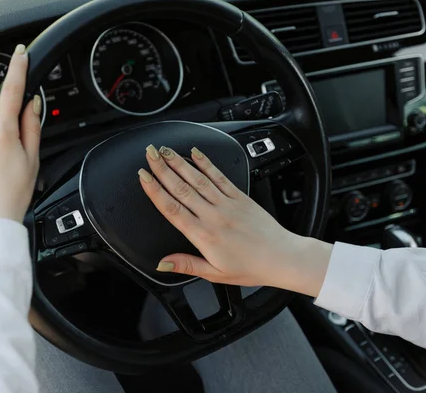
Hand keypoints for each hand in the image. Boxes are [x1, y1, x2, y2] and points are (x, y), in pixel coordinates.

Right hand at [138, 145, 332, 296]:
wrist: (282, 258)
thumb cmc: (251, 267)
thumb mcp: (215, 274)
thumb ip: (187, 265)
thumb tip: (163, 264)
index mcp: (204, 235)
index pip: (172, 208)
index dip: (155, 190)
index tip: (143, 176)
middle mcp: (213, 216)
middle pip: (181, 188)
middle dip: (162, 169)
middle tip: (149, 154)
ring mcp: (227, 204)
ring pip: (198, 179)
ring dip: (179, 163)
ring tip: (165, 150)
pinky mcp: (240, 197)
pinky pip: (219, 177)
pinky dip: (206, 163)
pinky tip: (195, 153)